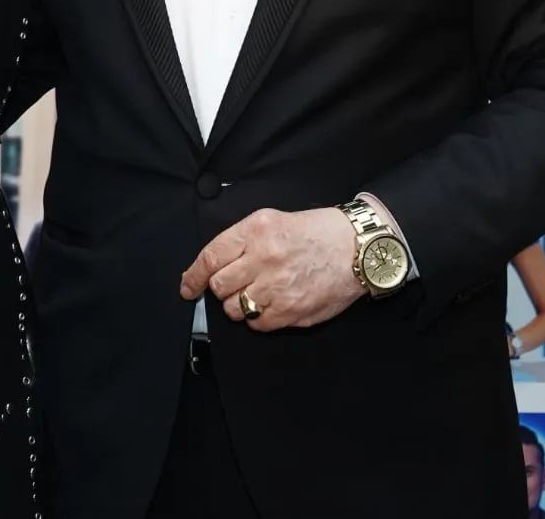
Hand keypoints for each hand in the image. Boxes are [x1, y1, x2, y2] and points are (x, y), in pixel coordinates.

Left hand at [179, 207, 363, 331]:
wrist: (356, 249)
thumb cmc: (316, 232)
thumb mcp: (273, 219)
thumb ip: (242, 240)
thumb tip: (212, 266)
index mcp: (256, 231)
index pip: (210, 257)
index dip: (194, 276)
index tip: (188, 287)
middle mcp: (263, 258)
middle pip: (220, 286)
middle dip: (223, 288)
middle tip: (237, 284)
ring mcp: (277, 287)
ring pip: (235, 308)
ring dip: (240, 304)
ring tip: (258, 293)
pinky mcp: (291, 311)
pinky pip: (257, 324)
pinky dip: (259, 318)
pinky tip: (272, 304)